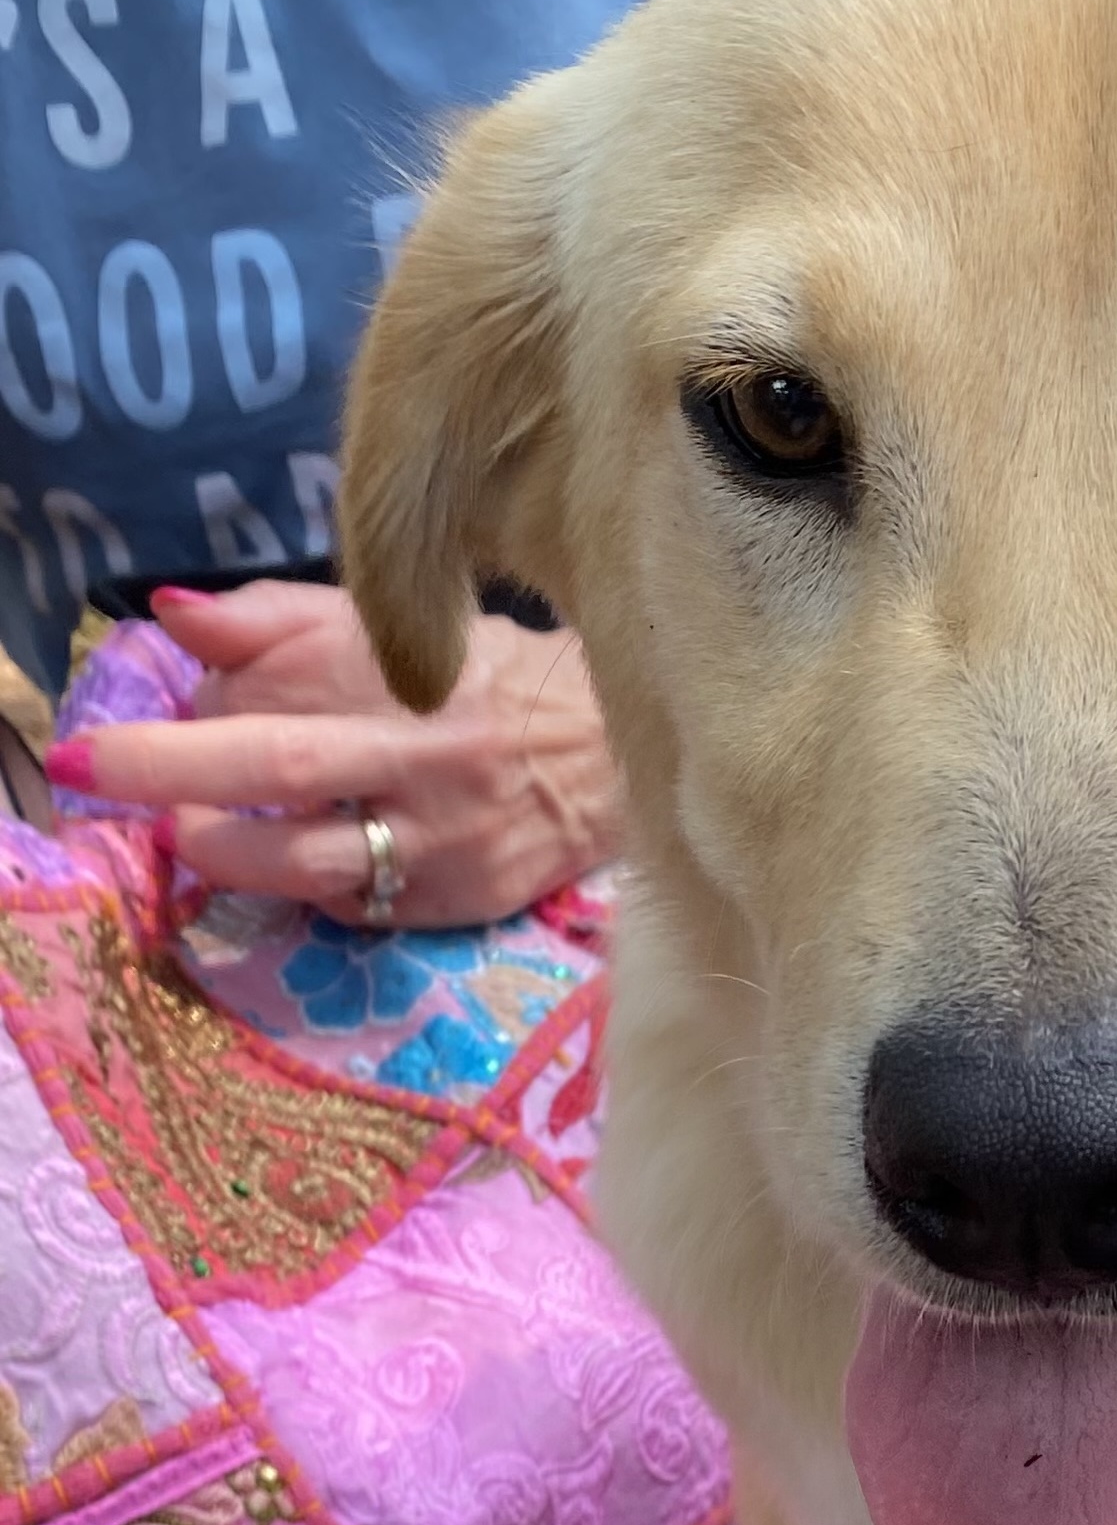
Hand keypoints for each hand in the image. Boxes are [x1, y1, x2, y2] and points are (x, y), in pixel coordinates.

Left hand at [47, 581, 621, 926]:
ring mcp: (451, 836)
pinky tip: (292, 870)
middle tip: (86, 770)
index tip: (174, 701)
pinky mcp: (464, 900)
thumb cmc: (498, 686)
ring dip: (225, 849)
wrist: (622, 764)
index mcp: (417, 666)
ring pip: (312, 859)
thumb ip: (286, 619)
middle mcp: (434, 750)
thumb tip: (175, 617)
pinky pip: (358, 906)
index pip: (282, 671)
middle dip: (169, 765)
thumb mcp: (403, 629)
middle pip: (282, 759)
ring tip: (186, 835)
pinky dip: (305, 889)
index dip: (207, 689)